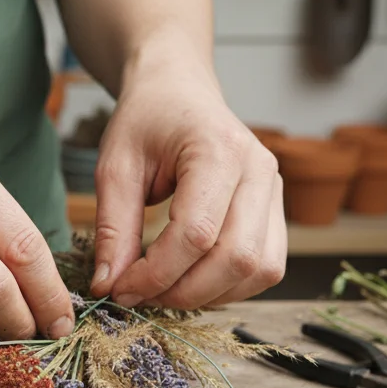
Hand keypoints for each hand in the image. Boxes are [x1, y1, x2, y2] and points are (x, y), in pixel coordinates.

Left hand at [89, 55, 285, 309]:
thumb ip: (113, 228)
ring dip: (207, 295)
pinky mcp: (276, 212)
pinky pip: (264, 268)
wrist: (178, 90)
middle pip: (236, 258)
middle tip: (137, 296)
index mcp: (220, 150)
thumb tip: (110, 285)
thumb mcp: (115, 167)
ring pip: (258, 270)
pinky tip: (189, 281)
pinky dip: (227, 287)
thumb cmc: (146, 120)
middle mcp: (260, 171)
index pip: (197, 233)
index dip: (156, 273)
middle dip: (182, 291)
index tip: (118, 289)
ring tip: (160, 291)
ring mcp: (276, 192)